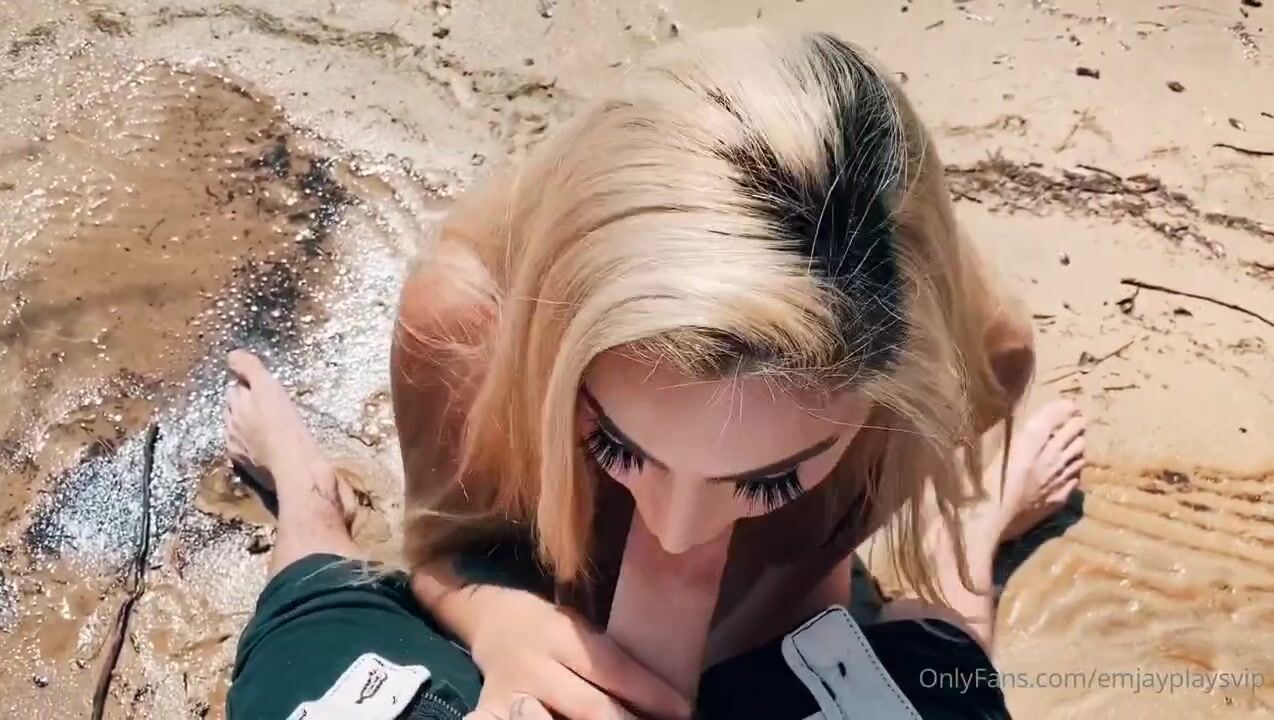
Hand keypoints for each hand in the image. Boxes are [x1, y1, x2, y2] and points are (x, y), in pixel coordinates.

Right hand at [420, 579, 689, 719]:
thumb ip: (606, 655)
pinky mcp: (493, 713)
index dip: (650, 691)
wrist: (486, 618)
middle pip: (589, 707)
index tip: (684, 709)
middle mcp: (535, 665)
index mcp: (561, 634)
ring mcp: (511, 694)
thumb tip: (661, 690)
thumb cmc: (546, 622)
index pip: (612, 667)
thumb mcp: (576, 625)